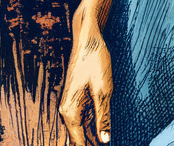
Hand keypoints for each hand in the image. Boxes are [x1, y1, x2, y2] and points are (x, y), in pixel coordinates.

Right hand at [59, 11, 112, 145]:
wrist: (88, 38)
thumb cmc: (95, 60)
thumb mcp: (103, 90)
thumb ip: (103, 117)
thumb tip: (104, 141)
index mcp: (70, 111)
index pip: (78, 143)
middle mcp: (67, 110)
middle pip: (78, 139)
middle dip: (89, 145)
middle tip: (105, 145)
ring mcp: (71, 104)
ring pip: (80, 130)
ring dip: (91, 138)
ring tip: (103, 142)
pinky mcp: (77, 99)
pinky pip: (83, 120)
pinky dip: (91, 128)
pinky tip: (101, 132)